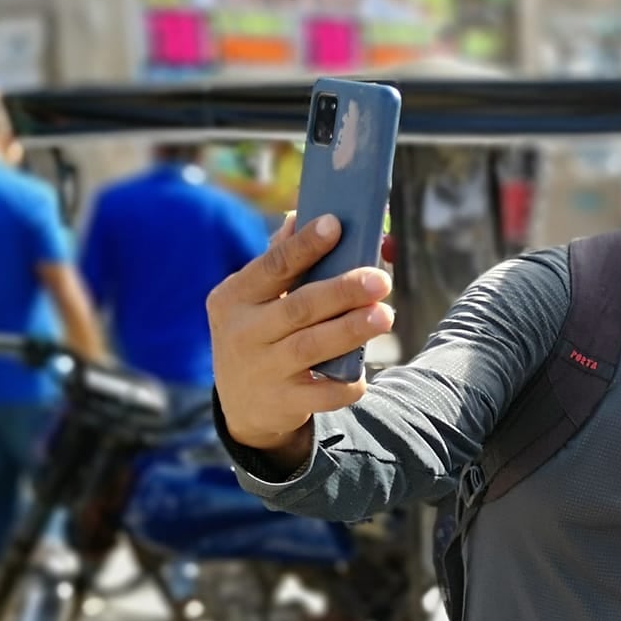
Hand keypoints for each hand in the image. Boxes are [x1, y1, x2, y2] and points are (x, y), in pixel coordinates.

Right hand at [206, 212, 395, 456]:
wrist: (241, 405)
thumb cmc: (258, 333)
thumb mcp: (253, 299)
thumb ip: (280, 261)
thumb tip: (305, 215)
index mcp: (235, 296)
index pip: (273, 265)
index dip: (305, 245)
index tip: (337, 224)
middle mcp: (243, 332)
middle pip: (299, 307)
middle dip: (343, 291)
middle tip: (380, 279)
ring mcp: (262, 369)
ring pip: (312, 347)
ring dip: (352, 330)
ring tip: (385, 315)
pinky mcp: (283, 402)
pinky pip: (322, 393)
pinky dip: (346, 383)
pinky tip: (363, 373)